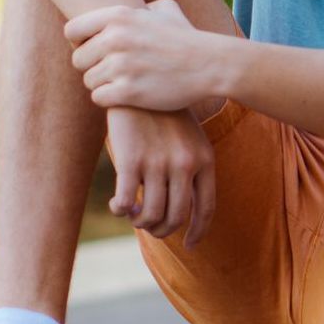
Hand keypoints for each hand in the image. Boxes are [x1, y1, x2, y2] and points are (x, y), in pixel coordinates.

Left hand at [66, 0, 213, 112]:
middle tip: (115, 72)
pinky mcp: (128, 91)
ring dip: (104, 85)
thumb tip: (129, 8)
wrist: (210, 64)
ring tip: (125, 83)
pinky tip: (128, 95)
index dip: (81, 43)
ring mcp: (121, 65)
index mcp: (119, 15)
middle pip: (79, 60)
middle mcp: (115, 38)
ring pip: (89, 81)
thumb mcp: (165, 9)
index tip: (95, 51)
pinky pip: (99, 98)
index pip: (72, 30)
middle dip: (94, 67)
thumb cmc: (187, 38)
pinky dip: (111, 100)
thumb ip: (140, 7)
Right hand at [106, 105, 214, 246]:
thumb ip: (191, 167)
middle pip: (175, 217)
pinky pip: (125, 203)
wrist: (139, 79)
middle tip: (148, 224)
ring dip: (140, 222)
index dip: (198, 231)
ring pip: (150, 216)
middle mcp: (184, 165)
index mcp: (204, 159)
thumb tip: (181, 209)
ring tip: (133, 214)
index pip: (206, 208)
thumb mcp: (189, 136)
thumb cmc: (163, 112)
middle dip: (161, 228)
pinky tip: (117, 205)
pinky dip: (121, 211)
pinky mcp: (130, 161)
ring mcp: (158, 163)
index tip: (189, 244)